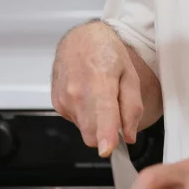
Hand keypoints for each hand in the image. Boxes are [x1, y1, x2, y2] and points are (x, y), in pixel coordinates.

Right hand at [51, 21, 142, 156]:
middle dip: (106, 133)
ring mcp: (64, 99)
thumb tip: (130, 134)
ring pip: (84, 130)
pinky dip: (85, 115)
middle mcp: (77, 92)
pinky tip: (88, 96)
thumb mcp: (130, 75)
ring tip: (100, 97)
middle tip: (115, 113)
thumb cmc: (106, 53)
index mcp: (100, 81)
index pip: (102, 114)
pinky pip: (76, 122)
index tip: (107, 149)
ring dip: (95, 123)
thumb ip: (132, 108)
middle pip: (92, 134)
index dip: (106, 135)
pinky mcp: (57, 104)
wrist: (81, 39)